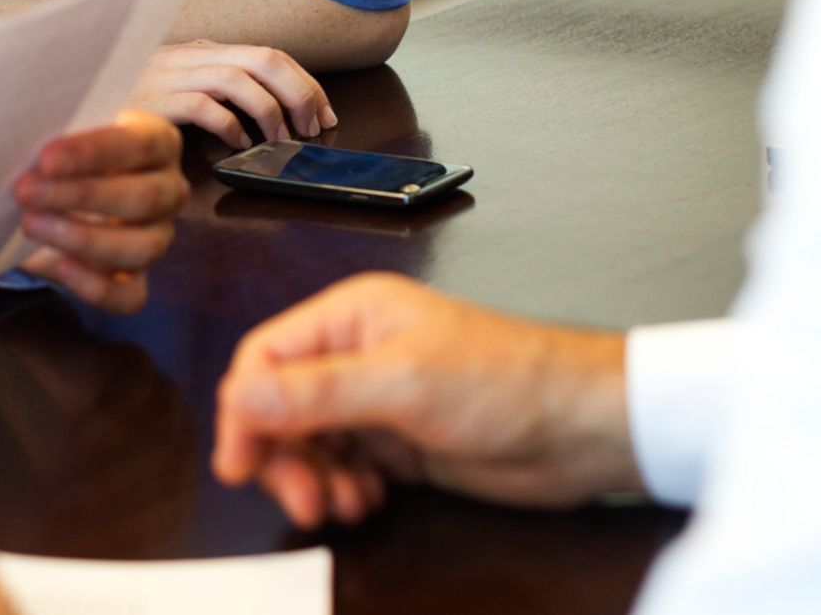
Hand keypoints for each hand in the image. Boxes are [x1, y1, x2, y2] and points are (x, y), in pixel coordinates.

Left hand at [12, 109, 185, 312]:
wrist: (57, 194)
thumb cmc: (64, 156)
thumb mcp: (66, 137)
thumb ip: (59, 140)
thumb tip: (21, 141)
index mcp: (159, 143)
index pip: (139, 145)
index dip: (93, 152)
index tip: (46, 159)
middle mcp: (169, 190)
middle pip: (143, 198)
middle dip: (79, 196)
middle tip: (26, 190)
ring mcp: (158, 237)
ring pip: (142, 248)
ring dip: (82, 238)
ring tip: (31, 223)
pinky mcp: (139, 278)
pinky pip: (131, 295)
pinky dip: (97, 287)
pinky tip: (61, 266)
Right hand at [130, 40, 335, 147]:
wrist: (70, 90)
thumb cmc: (126, 98)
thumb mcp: (173, 85)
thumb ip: (210, 88)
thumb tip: (260, 113)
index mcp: (203, 50)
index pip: (269, 54)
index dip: (306, 83)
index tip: (325, 113)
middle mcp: (193, 55)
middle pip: (266, 59)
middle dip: (301, 94)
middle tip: (314, 129)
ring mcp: (174, 74)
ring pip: (242, 79)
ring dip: (272, 112)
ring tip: (282, 142)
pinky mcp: (157, 99)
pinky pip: (207, 107)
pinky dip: (231, 127)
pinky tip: (238, 146)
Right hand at [211, 273, 639, 527]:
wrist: (581, 428)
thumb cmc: (506, 381)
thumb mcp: (402, 384)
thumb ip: (317, 392)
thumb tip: (240, 397)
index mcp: (352, 316)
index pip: (266, 357)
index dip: (245, 410)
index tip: (240, 464)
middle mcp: (358, 353)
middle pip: (281, 407)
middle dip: (283, 457)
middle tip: (305, 500)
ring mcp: (379, 400)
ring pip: (311, 444)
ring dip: (315, 479)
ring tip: (344, 505)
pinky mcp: (400, 442)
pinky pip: (345, 468)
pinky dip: (345, 490)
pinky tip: (369, 501)